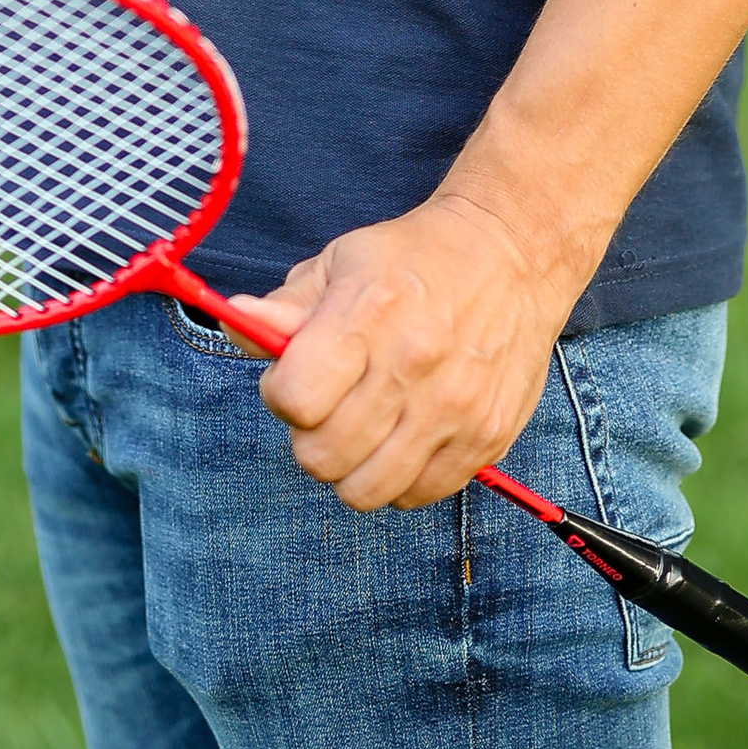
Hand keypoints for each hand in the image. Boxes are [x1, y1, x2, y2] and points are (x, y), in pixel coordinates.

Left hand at [225, 192, 576, 512]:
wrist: (512, 253)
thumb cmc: (412, 259)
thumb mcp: (341, 262)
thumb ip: (285, 308)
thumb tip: (235, 324)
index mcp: (369, 316)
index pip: (295, 399)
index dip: (281, 394)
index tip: (296, 377)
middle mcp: (414, 366)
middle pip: (323, 456)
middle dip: (311, 436)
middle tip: (330, 406)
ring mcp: (455, 408)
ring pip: (367, 490)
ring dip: (352, 467)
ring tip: (365, 427)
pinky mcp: (488, 436)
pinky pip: (419, 495)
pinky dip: (401, 478)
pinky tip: (404, 436)